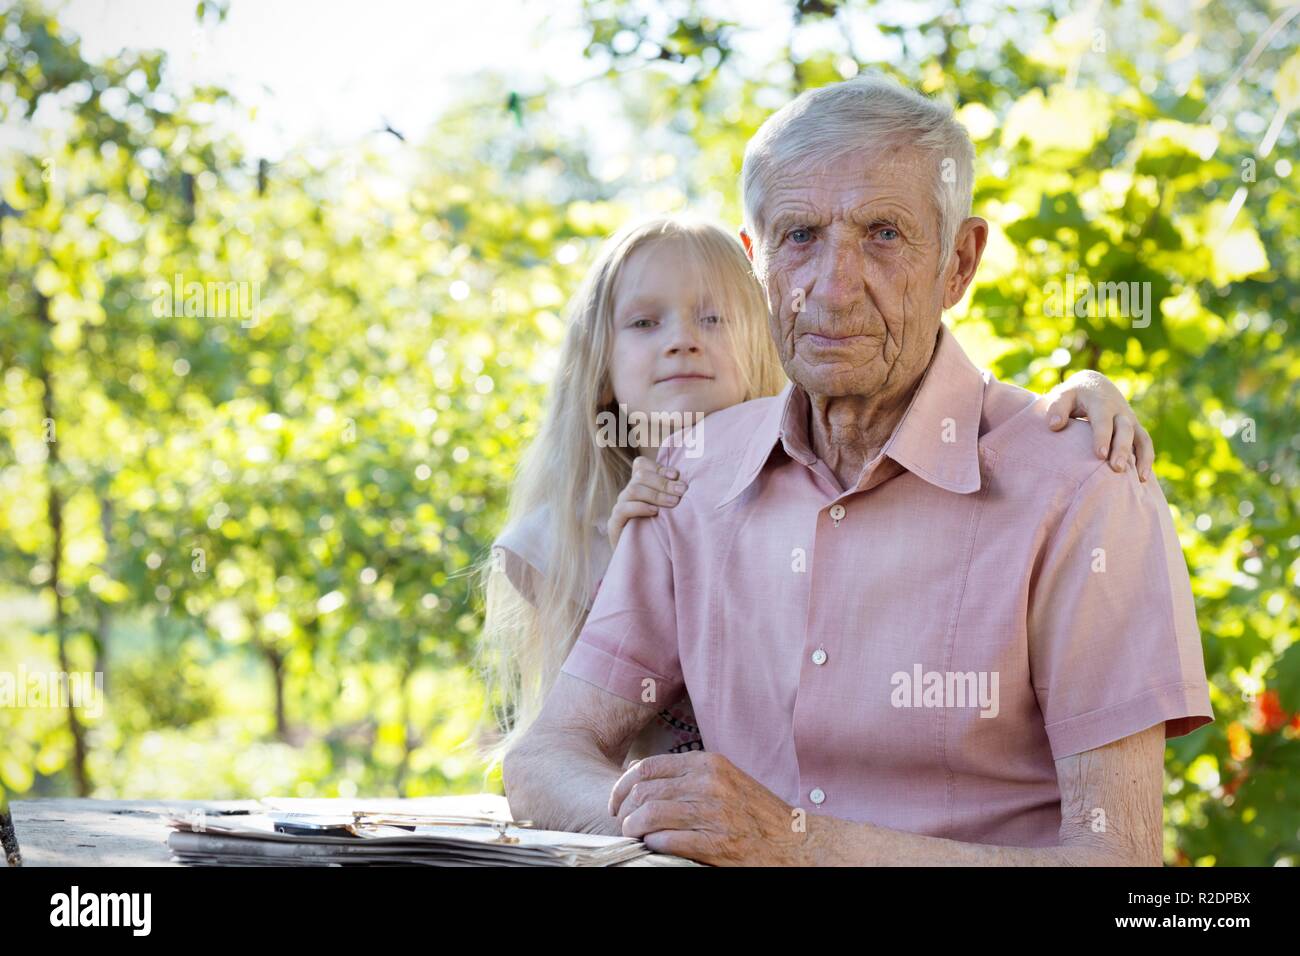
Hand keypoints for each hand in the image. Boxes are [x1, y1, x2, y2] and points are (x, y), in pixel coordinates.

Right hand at [607, 455, 687, 549]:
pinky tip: (655, 512)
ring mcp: (620, 507)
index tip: (677, 475)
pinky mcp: (615, 524)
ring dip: (656, 494)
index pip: (642, 465)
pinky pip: (623, 509)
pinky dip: (640, 507)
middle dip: (663, 482)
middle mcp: (628, 494)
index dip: (659, 467)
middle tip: (682, 491)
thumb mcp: (669, 511)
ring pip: (633, 489)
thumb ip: (674, 495)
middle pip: (640, 475)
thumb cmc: (661, 533)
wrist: (645, 561)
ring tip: (673, 503)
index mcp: (640, 486)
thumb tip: (689, 483)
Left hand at [609, 752, 806, 864]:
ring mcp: (713, 814)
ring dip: (634, 828)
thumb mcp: (723, 779)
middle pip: (644, 792)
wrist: (794, 842)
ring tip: (634, 836)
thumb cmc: (755, 813)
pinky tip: (654, 846)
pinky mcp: (717, 844)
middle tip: (622, 823)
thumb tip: (640, 778)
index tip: (616, 801)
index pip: (647, 767)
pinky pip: (667, 841)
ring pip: (650, 815)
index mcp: (708, 764)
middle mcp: (709, 784)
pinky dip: (653, 844)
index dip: (622, 785)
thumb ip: (688, 776)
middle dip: (624, 810)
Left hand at [1045, 370, 1154, 481]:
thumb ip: (1057, 408)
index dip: (1102, 436)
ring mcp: (1130, 419)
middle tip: (1116, 468)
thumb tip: (1054, 425)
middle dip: (1122, 449)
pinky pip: (1145, 443)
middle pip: (1125, 429)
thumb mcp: (1063, 395)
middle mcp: (1119, 411)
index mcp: (1100, 402)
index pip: (1103, 420)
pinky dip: (1146, 459)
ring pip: (1140, 437)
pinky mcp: (1135, 428)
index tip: (1100, 454)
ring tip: (1138, 479)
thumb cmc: (1074, 395)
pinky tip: (1142, 479)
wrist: (1095, 385)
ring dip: (1141, 457)